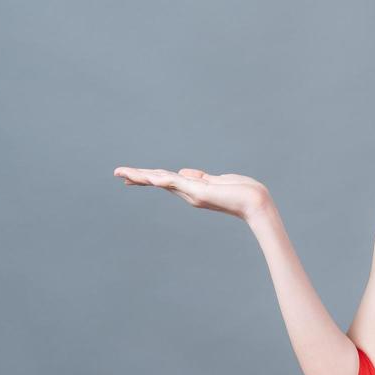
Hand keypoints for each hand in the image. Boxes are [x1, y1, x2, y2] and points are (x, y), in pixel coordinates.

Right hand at [113, 166, 272, 220]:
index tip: (131, 176)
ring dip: (143, 176)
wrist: (256, 203)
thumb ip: (201, 177)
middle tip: (117, 173)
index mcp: (193, 189)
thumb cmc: (243, 192)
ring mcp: (193, 193)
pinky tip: (149, 178)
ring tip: (123, 173)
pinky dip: (162, 180)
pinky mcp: (199, 192)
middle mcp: (189, 193)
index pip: (166, 180)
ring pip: (162, 181)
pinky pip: (176, 183)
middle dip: (138, 176)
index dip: (148, 177)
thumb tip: (184, 172)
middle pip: (158, 181)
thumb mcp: (218, 180)